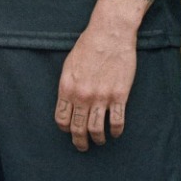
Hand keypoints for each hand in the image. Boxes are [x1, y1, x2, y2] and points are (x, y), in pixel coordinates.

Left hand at [57, 19, 137, 150]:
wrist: (110, 34)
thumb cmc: (88, 46)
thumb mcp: (69, 65)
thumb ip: (67, 85)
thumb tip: (67, 102)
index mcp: (67, 88)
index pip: (61, 118)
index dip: (65, 128)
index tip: (69, 131)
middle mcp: (82, 96)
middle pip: (78, 128)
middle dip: (80, 141)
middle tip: (83, 146)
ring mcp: (101, 97)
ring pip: (97, 129)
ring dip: (98, 139)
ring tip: (100, 141)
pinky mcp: (119, 95)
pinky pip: (117, 121)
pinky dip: (116, 131)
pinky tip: (116, 133)